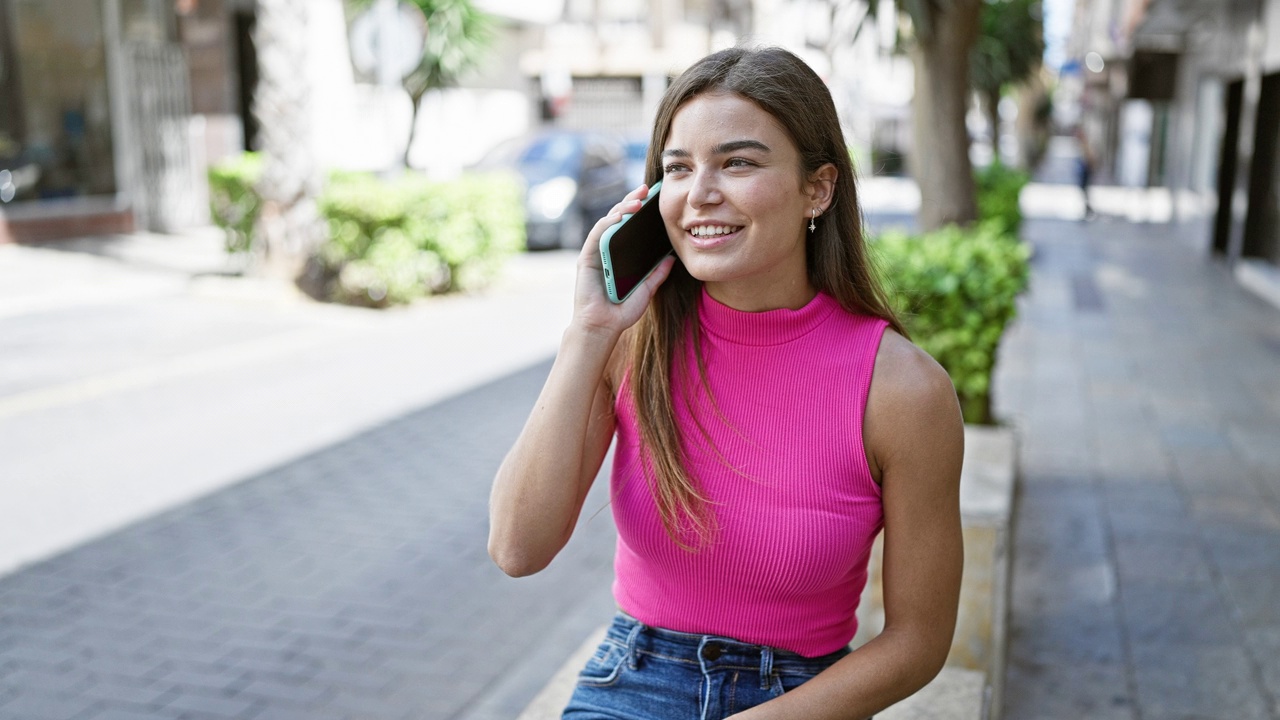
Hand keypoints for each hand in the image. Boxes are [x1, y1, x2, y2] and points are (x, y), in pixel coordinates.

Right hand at [571, 184, 675, 336]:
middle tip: (648, 188)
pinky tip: (620, 216)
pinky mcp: (586, 258)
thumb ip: (658, 273)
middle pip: (619, 219)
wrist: (603, 326)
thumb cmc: (622, 310)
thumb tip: (672, 257)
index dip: (642, 210)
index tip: (656, 198)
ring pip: (608, 222)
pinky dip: (607, 223)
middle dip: (633, 201)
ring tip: (638, 200)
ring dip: (622, 208)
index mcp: (620, 254)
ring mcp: (596, 252)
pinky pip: (597, 235)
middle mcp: (607, 250)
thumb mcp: (647, 289)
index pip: (631, 226)